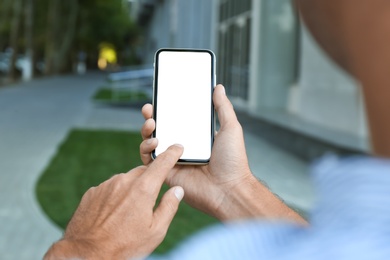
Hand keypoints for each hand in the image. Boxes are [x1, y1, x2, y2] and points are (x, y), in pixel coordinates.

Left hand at [44, 145, 184, 258]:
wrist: (86, 255)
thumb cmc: (124, 246)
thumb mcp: (155, 231)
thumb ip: (169, 207)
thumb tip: (177, 190)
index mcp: (143, 189)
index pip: (161, 164)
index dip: (171, 154)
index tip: (177, 147)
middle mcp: (123, 182)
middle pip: (143, 172)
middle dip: (150, 181)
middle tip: (150, 201)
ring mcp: (106, 186)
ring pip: (125, 180)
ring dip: (131, 190)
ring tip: (128, 213)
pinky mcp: (93, 192)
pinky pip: (110, 188)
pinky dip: (116, 196)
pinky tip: (113, 214)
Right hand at [140, 85, 254, 219]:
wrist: (229, 189)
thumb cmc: (233, 161)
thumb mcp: (230, 128)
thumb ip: (223, 107)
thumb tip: (218, 87)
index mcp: (196, 137)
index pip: (177, 120)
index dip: (167, 109)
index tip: (160, 98)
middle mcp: (183, 147)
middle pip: (161, 129)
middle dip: (151, 117)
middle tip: (149, 109)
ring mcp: (173, 160)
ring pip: (152, 143)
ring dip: (146, 131)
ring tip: (151, 123)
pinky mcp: (167, 173)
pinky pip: (150, 161)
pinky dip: (147, 149)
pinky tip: (154, 142)